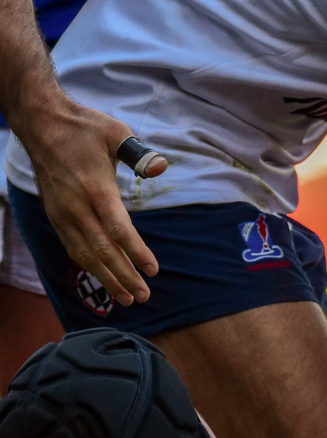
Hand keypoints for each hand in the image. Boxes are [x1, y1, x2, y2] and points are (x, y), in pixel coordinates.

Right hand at [15, 100, 166, 303]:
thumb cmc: (84, 128)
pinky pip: (72, 247)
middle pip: (102, 250)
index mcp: (96, 189)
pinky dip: (88, 266)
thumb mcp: (116, 132)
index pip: (119, 229)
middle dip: (124, 276)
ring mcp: (63, 213)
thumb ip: (138, 153)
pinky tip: (103, 279)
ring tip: (126, 298)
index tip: (153, 270)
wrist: (41, 123)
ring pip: (84, 254)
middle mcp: (76, 206)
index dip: (136, 252)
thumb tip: (160, 167)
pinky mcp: (55, 215)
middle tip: (143, 296)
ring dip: (106, 278)